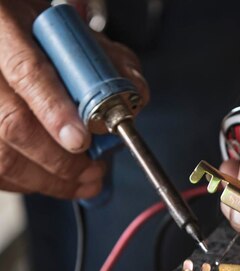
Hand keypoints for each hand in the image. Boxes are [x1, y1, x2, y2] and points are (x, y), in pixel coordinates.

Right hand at [0, 0, 148, 198]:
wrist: (10, 33)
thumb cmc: (43, 36)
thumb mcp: (79, 34)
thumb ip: (111, 61)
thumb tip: (135, 94)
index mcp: (8, 28)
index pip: (28, 72)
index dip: (55, 111)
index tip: (81, 140)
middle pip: (12, 123)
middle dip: (60, 160)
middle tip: (94, 171)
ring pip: (2, 155)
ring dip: (48, 180)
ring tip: (84, 182)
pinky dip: (29, 183)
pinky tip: (54, 181)